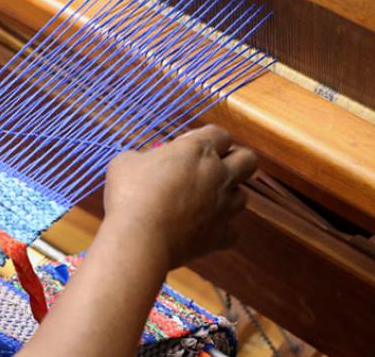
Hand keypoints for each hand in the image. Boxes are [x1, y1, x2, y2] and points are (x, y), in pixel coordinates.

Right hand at [103, 124, 255, 267]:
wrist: (140, 239)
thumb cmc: (130, 194)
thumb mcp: (126, 162)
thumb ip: (144, 157)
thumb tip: (146, 162)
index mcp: (198, 150)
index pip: (220, 134)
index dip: (208, 139)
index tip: (189, 148)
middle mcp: (219, 175)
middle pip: (248, 159)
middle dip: (236, 160)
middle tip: (213, 168)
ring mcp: (224, 207)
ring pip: (243, 196)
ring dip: (227, 196)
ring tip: (204, 201)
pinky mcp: (221, 236)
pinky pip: (232, 232)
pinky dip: (220, 230)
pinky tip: (203, 230)